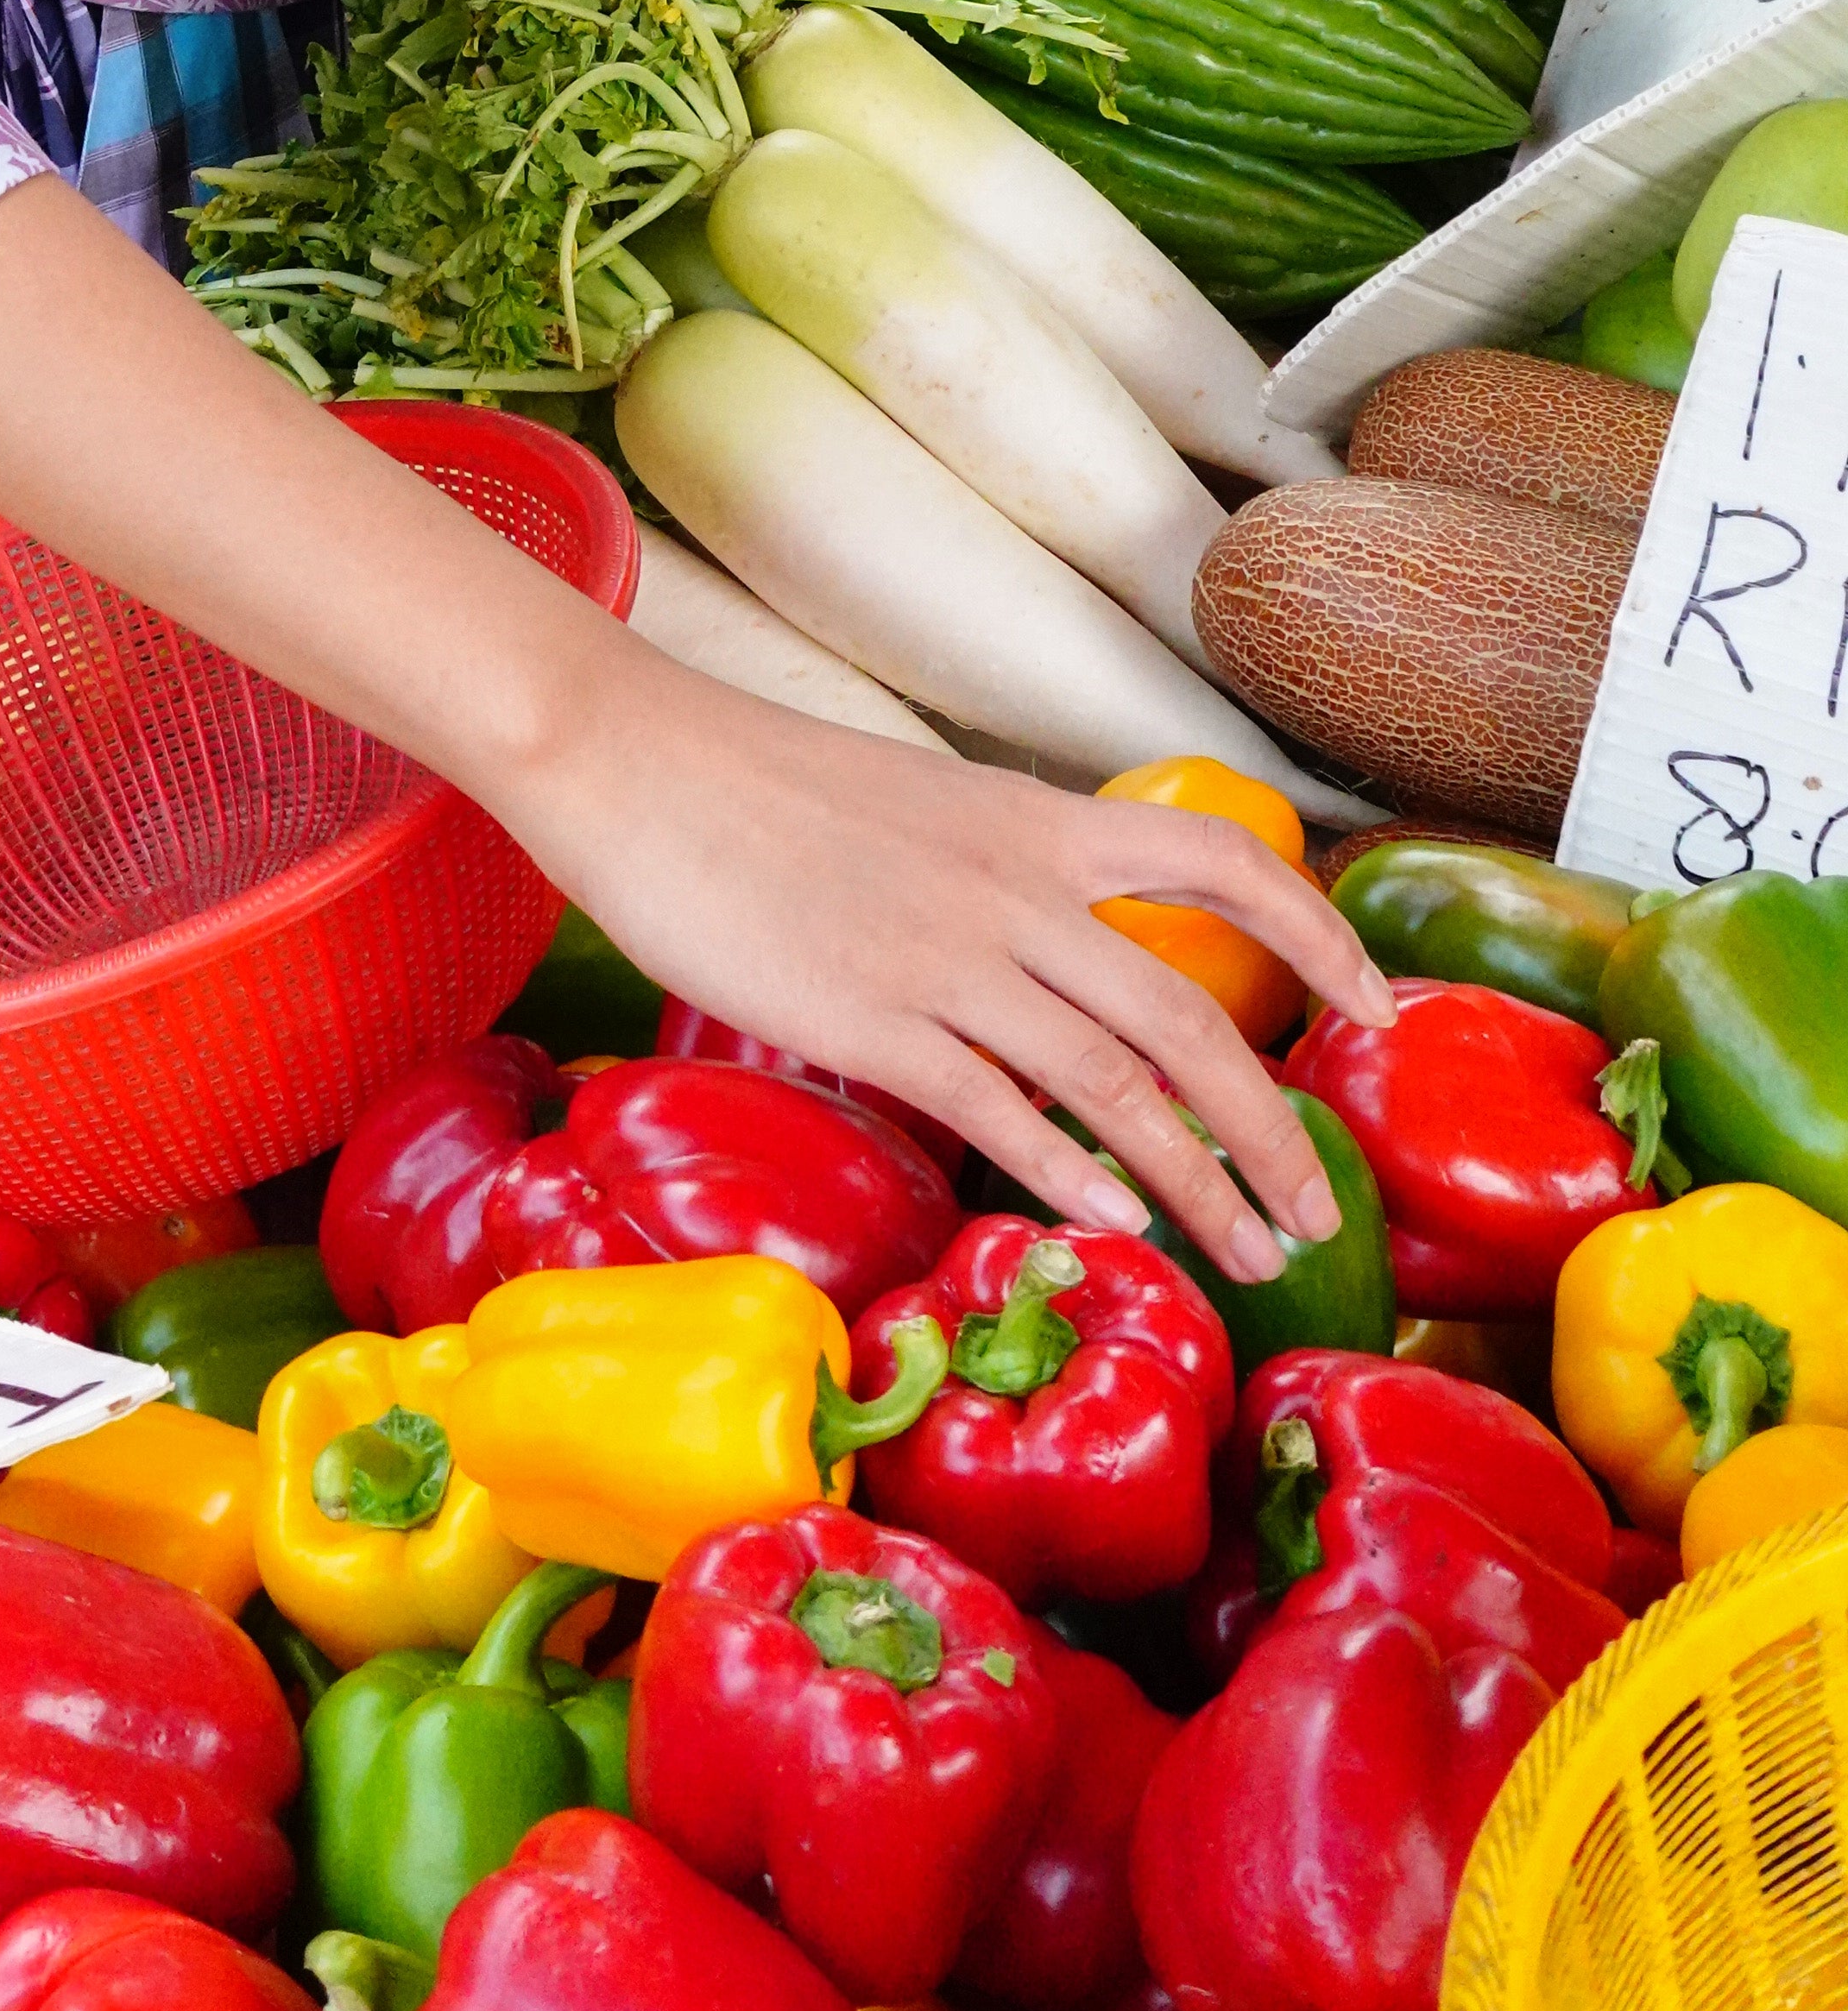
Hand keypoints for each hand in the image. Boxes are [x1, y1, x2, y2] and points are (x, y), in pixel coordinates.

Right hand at [530, 649, 1394, 1291]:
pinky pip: (1003, 1106)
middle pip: (1193, 1015)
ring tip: (1250, 1252)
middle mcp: (1015, 886)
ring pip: (1119, 1082)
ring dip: (1203, 1182)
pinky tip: (1117, 1223)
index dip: (1319, 939)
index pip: (1226, 863)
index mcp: (1035, 821)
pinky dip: (1074, 1172)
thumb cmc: (757, 785)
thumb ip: (997, 871)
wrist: (633, 757)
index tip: (1377, 1010)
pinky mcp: (869, 1015)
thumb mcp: (916, 808)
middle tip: (1319, 1210)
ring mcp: (945, 953)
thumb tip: (1052, 944)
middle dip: (1277, 1127)